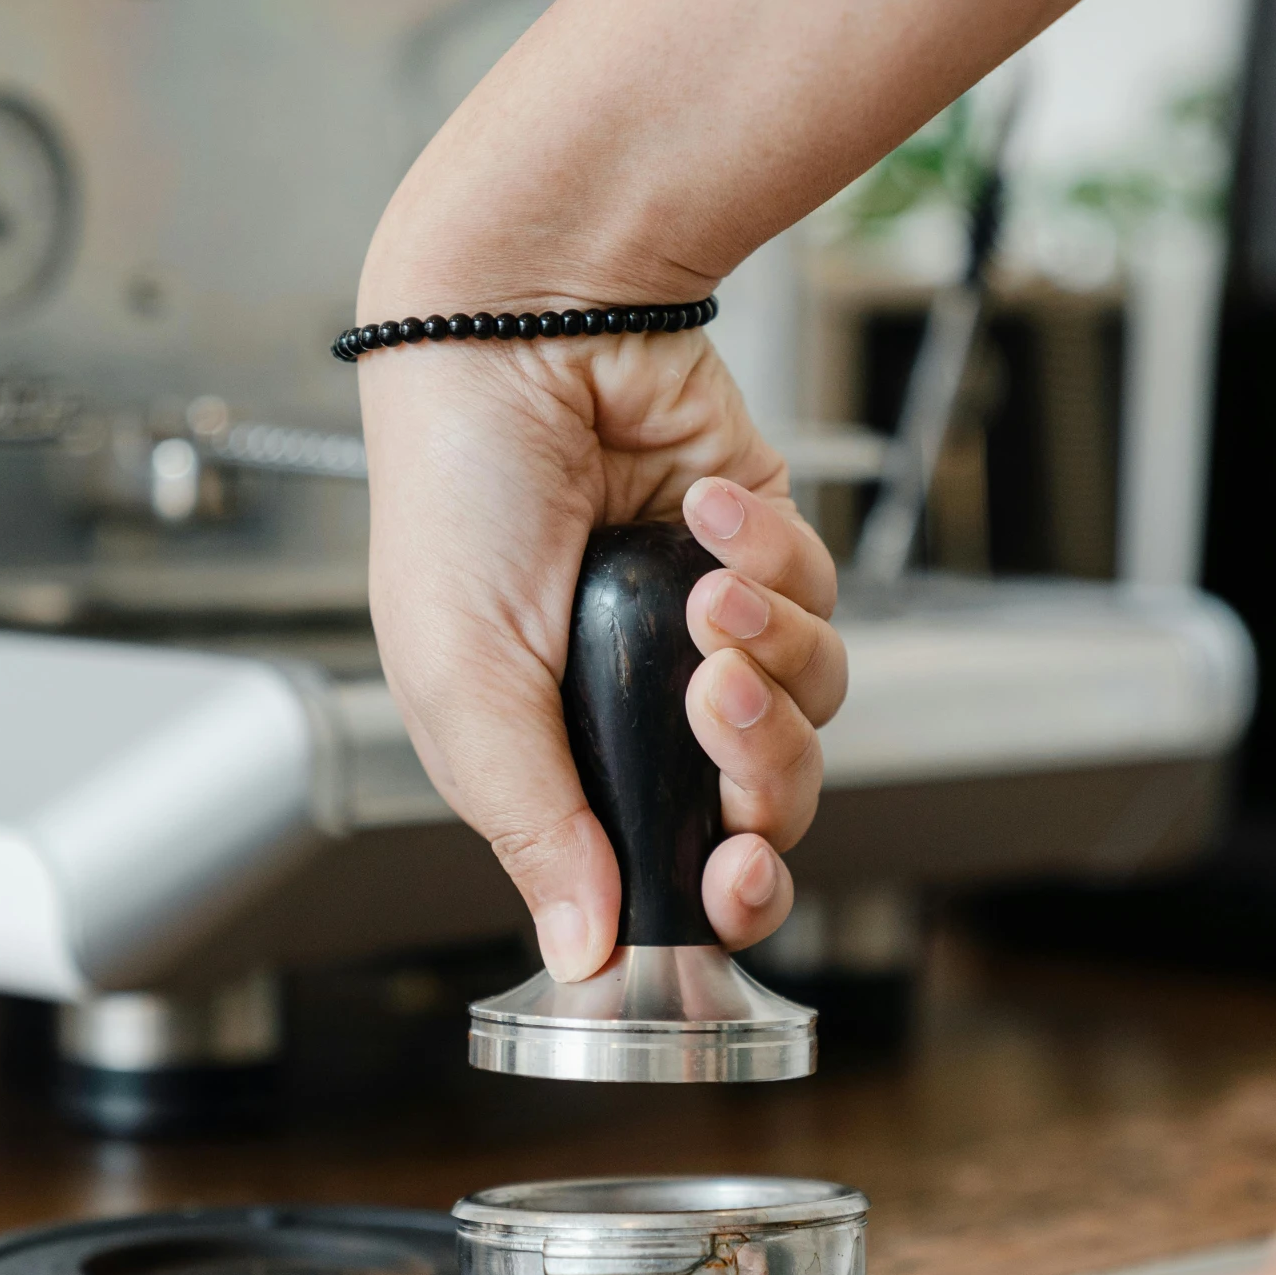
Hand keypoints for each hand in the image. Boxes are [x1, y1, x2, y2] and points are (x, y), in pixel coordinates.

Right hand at [358, 318, 845, 980]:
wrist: (519, 326)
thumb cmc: (454, 493)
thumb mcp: (457, 680)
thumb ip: (532, 823)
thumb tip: (579, 949)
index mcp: (565, 760)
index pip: (669, 872)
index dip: (719, 897)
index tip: (730, 884)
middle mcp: (647, 709)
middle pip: (764, 805)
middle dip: (757, 769)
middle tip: (716, 708)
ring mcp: (713, 634)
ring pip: (810, 708)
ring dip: (765, 654)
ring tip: (702, 591)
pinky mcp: (770, 555)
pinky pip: (821, 600)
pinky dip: (773, 560)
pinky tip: (704, 512)